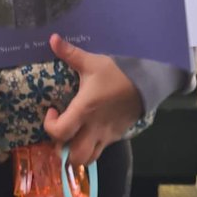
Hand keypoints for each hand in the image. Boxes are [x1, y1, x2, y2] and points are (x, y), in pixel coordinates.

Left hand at [42, 34, 143, 166]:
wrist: (147, 80)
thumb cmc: (117, 72)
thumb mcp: (92, 61)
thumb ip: (70, 53)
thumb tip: (52, 38)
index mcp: (84, 110)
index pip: (60, 132)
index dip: (50, 126)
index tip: (53, 111)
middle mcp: (94, 128)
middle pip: (74, 156)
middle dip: (62, 150)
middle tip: (61, 132)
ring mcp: (107, 135)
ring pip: (89, 158)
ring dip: (77, 153)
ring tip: (73, 138)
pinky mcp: (117, 135)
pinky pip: (101, 149)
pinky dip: (91, 146)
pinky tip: (90, 132)